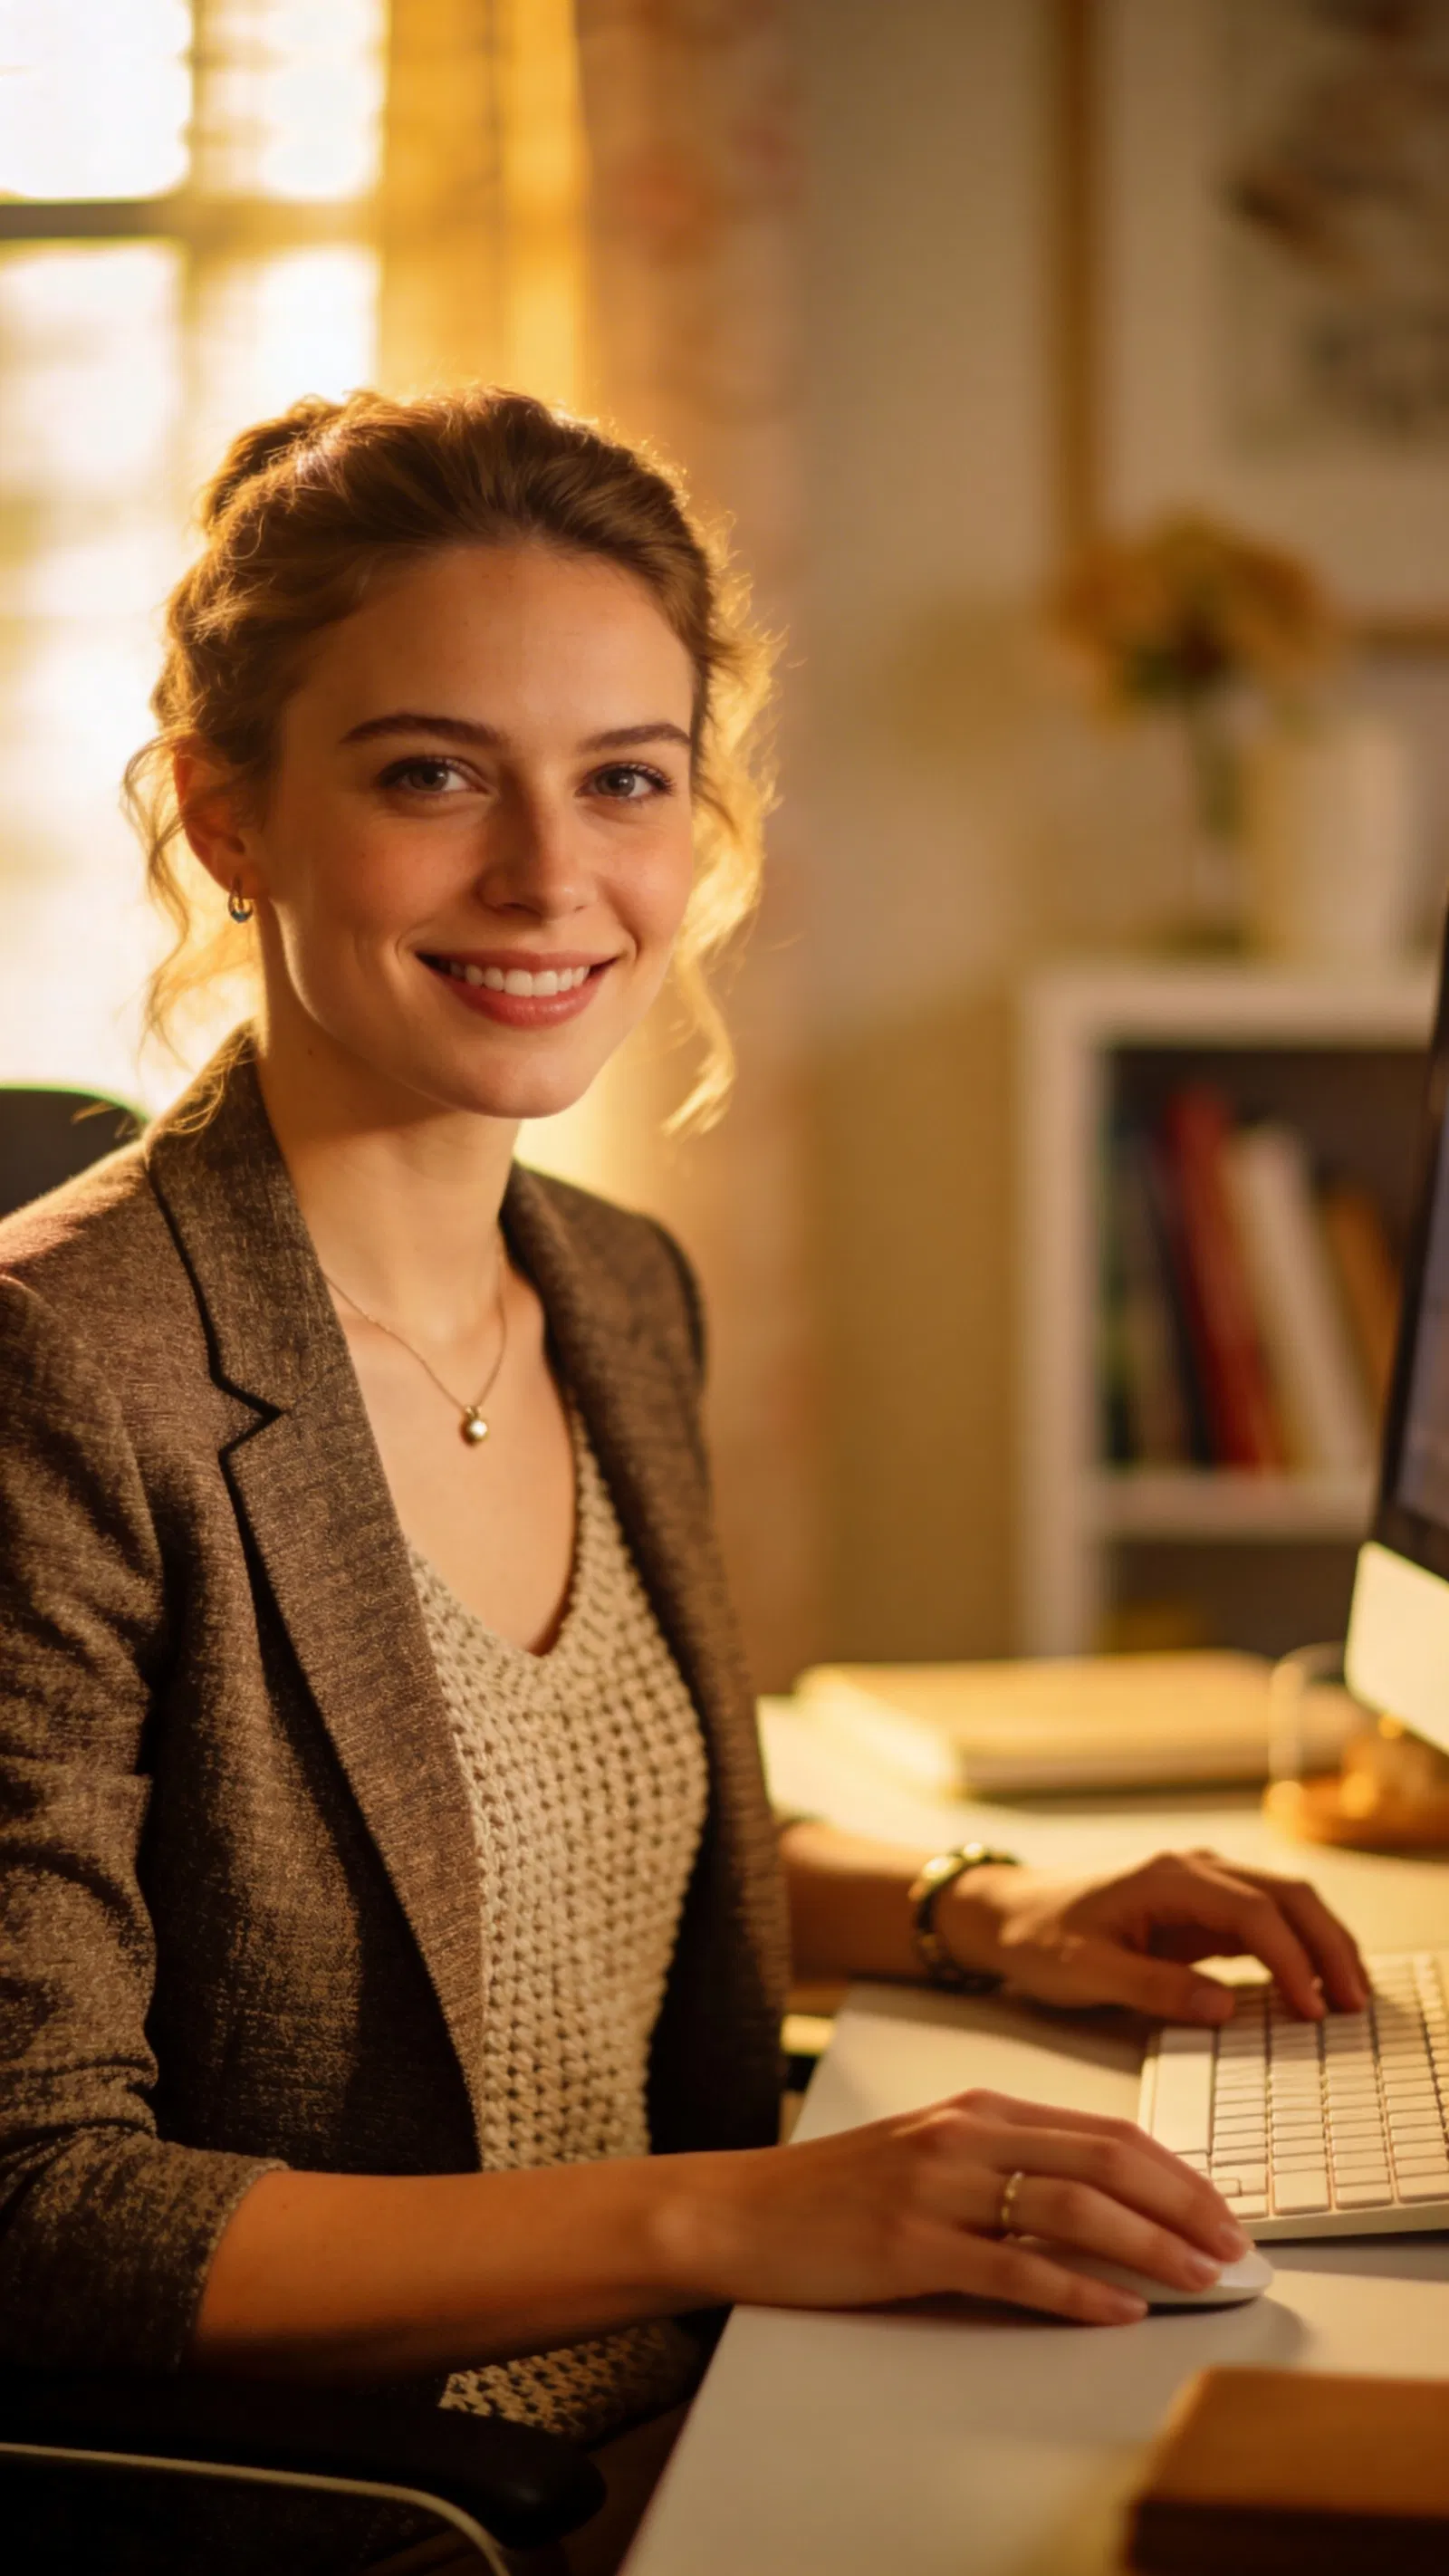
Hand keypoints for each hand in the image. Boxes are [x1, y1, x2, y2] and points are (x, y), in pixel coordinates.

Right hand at [671, 2087, 1250, 2327]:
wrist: (738, 2210)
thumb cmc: (835, 2191)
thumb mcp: (930, 2154)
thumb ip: (1006, 2164)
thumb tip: (1103, 2205)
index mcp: (978, 2109)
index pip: (1105, 2130)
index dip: (1178, 2171)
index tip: (1226, 2209)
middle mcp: (965, 2135)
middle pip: (1105, 2158)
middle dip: (1184, 2203)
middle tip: (1236, 2246)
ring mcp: (937, 2187)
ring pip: (1071, 2206)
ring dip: (1150, 2245)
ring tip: (1199, 2277)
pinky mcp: (910, 2244)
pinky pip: (1012, 2266)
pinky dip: (1076, 2288)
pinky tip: (1117, 2309)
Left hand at [945, 1848, 1369, 2022]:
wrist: (1001, 1913)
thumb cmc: (1036, 1937)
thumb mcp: (1084, 1970)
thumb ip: (1153, 1988)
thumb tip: (1223, 2006)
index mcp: (1168, 1878)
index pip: (1255, 1913)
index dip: (1292, 1960)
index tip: (1312, 2009)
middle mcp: (1192, 1871)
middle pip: (1286, 1895)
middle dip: (1328, 1945)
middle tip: (1355, 2003)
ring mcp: (1198, 1888)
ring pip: (1283, 1903)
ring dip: (1321, 1943)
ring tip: (1348, 1997)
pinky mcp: (1197, 1912)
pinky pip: (1262, 1923)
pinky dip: (1295, 1950)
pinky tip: (1311, 1986)